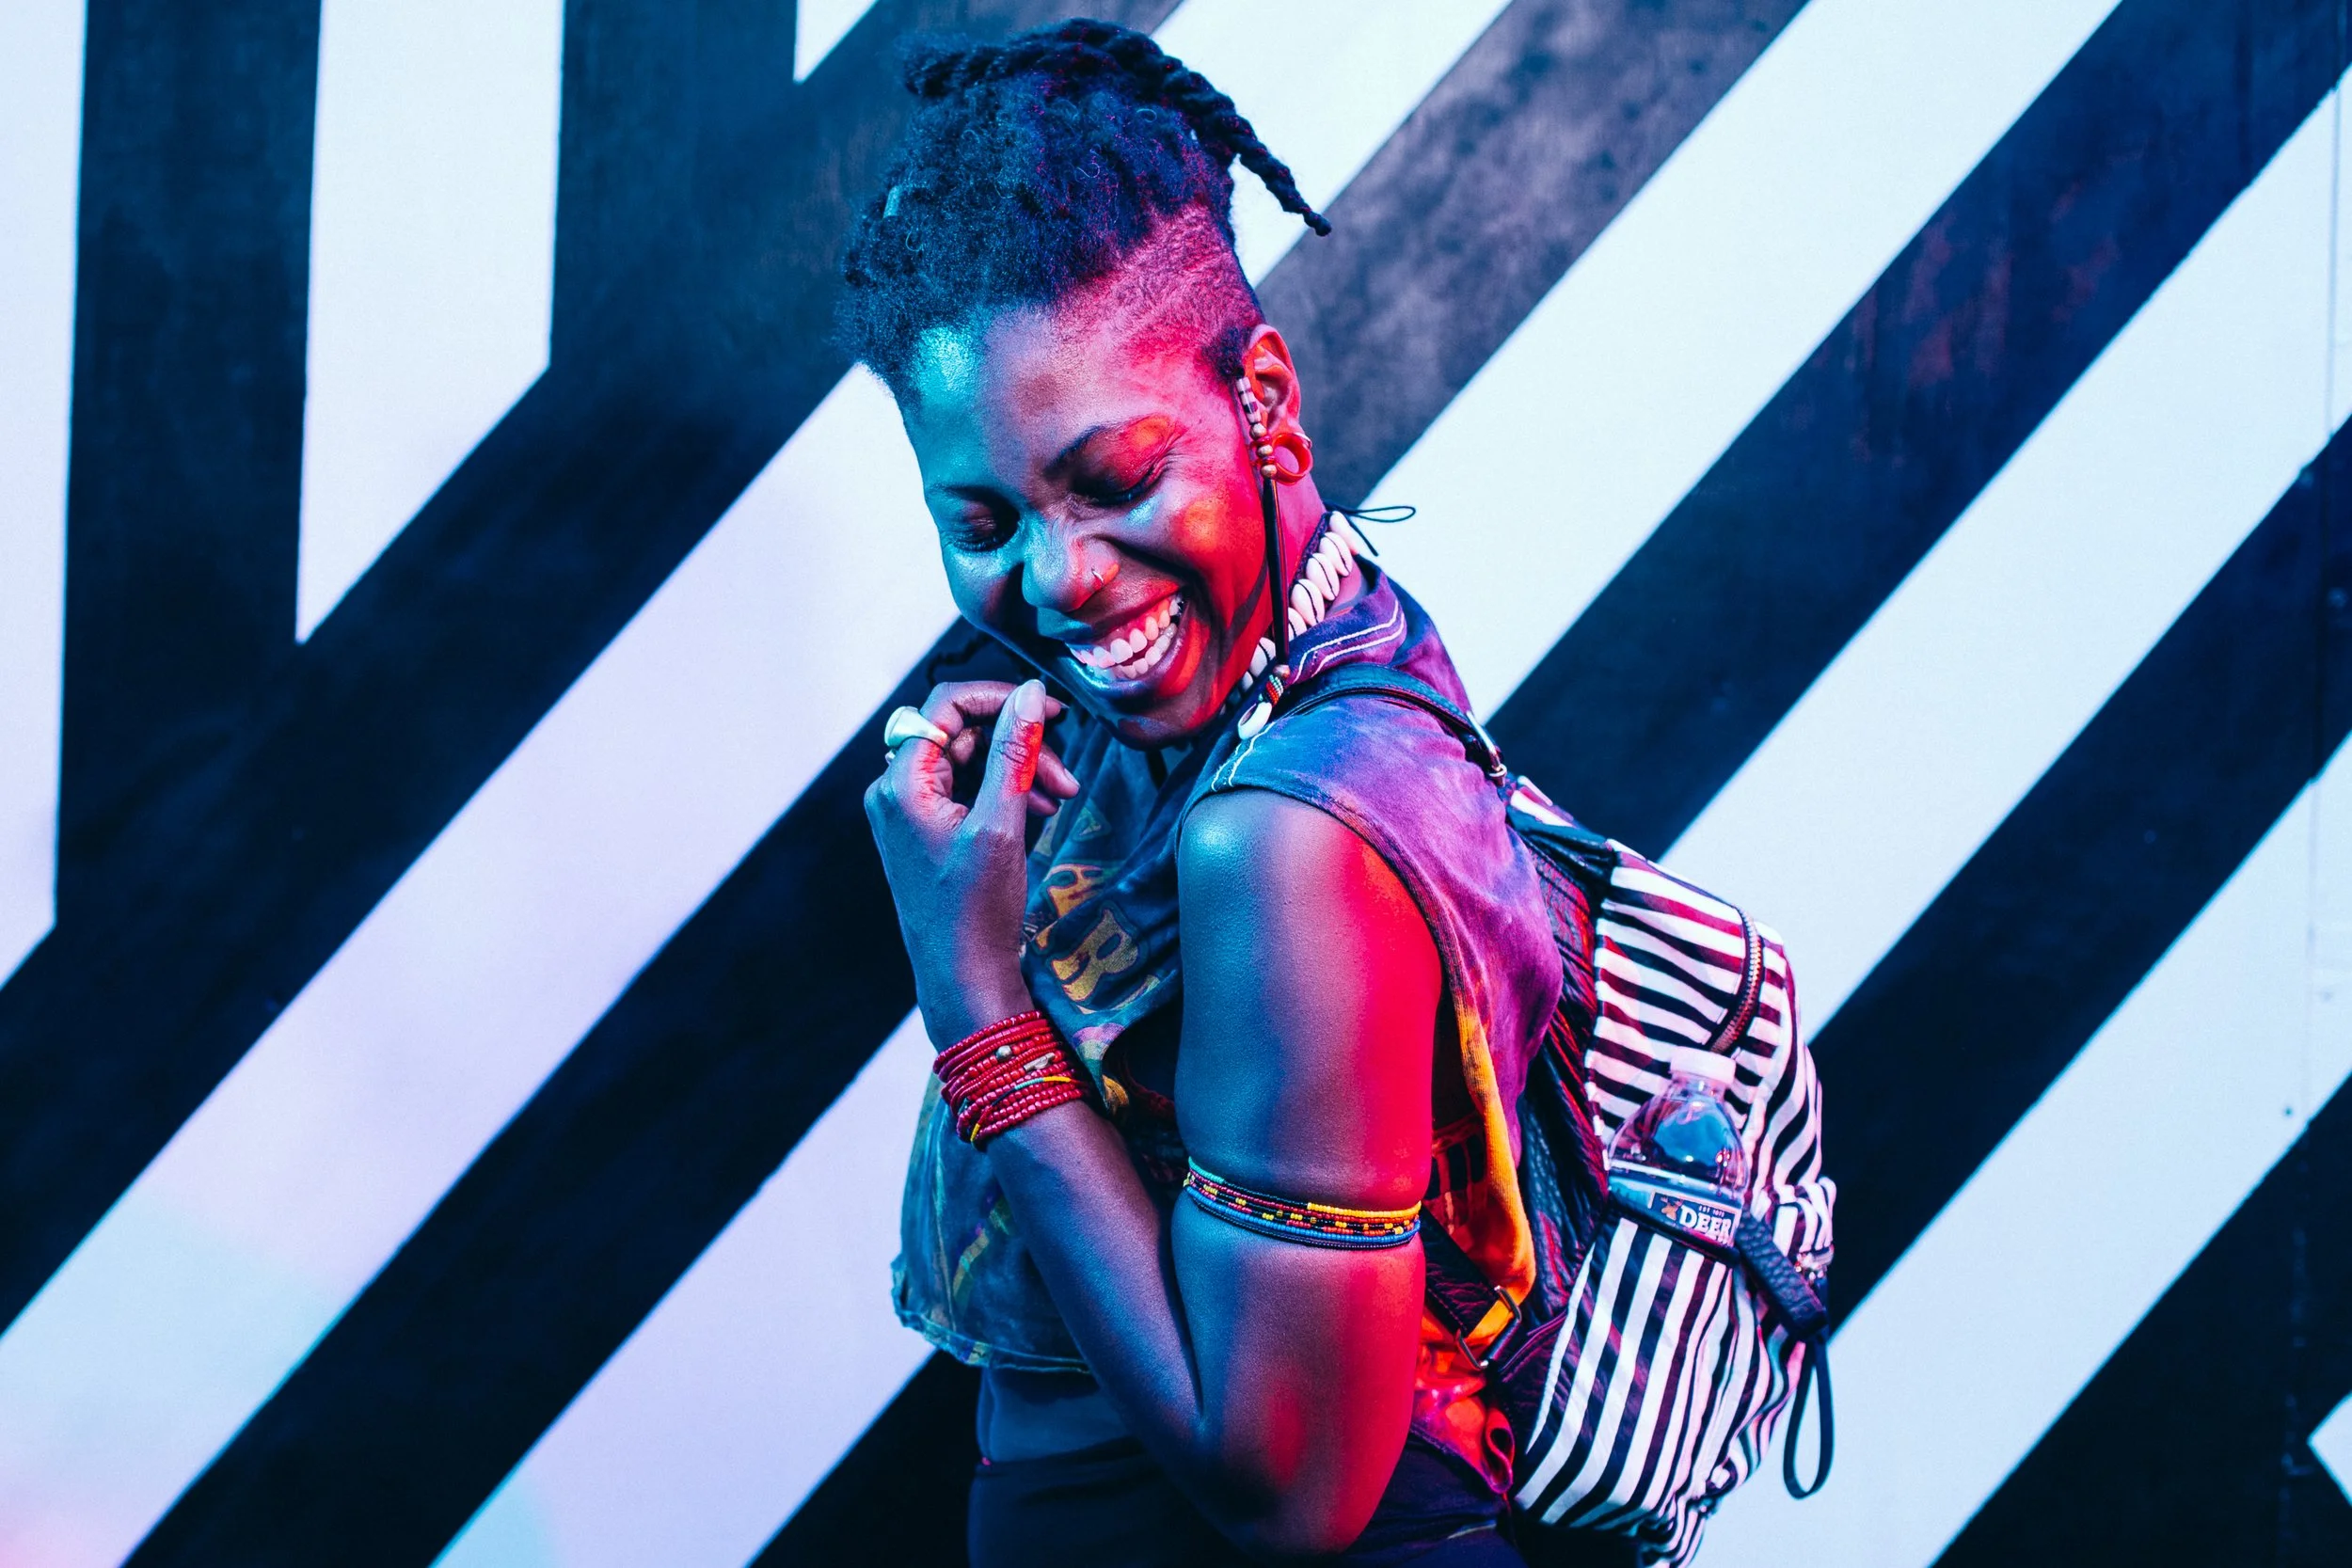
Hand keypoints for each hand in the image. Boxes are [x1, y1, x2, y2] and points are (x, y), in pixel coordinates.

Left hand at [864, 679, 1080, 1043]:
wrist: (962, 975)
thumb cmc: (974, 911)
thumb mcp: (1001, 824)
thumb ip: (1014, 753)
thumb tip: (1027, 695)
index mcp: (902, 784)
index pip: (946, 706)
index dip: (999, 698)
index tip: (1048, 710)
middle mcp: (897, 791)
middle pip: (962, 733)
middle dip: (1019, 744)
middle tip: (1065, 771)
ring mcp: (910, 811)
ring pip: (970, 760)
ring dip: (1019, 769)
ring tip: (1061, 796)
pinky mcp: (927, 829)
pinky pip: (967, 788)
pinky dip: (1005, 792)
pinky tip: (1040, 810)